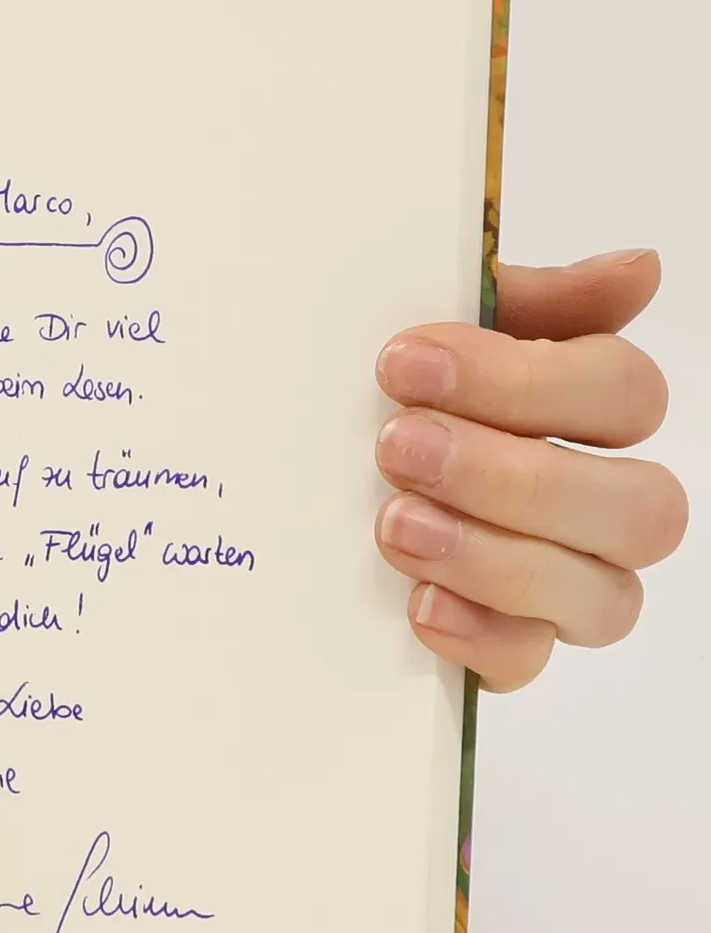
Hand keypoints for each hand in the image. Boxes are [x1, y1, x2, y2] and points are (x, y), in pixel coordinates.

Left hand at [375, 248, 686, 691]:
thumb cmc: (383, 399)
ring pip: (604, 597)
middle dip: (513, 476)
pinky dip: (478, 635)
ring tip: (393, 523)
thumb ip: (517, 304)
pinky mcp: (509, 649)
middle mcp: (601, 505)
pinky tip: (418, 603)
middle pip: (640, 506)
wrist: (292, 489)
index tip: (406, 363)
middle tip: (396, 448)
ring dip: (494, 556)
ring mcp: (566, 586)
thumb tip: (638, 270)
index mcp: (589, 412)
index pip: (624, 394)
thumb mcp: (432, 336)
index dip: (526, 381)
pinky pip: (529, 662)